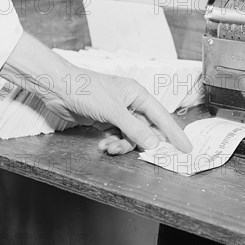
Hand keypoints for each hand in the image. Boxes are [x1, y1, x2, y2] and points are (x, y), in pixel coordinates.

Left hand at [0, 32, 191, 155]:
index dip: (174, 133)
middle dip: (142, 143)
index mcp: (137, 94)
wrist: (58, 88)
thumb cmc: (86, 90)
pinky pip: (117, 137)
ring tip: (111, 148)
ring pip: (130, 136)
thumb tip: (153, 143)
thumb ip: (134, 129)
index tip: (186, 148)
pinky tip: (104, 146)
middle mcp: (130, 103)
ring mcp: (117, 113)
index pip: (161, 116)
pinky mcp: (104, 121)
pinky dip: (113, 144)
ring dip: (123, 145)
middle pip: (146, 129)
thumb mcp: (113, 110)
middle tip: (145, 156)